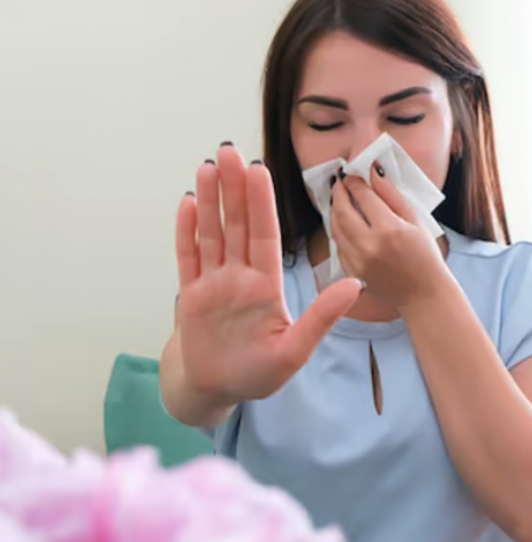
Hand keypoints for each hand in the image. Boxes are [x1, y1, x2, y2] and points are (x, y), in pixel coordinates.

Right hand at [175, 145, 361, 404]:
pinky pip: (187, 256)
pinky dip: (186, 231)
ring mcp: (213, 283)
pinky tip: (188, 203)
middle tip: (230, 151)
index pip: (264, 236)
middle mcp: (239, 277)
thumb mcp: (293, 351)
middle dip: (234, 189)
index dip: (261, 203)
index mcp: (266, 285)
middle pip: (236, 225)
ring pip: (212, 233)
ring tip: (208, 166)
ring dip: (210, 201)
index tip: (260, 171)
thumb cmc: (256, 374)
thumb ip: (320, 318)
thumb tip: (355, 285)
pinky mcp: (189, 294)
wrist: (215, 390)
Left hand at [330, 164, 454, 311]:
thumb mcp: (414, 221)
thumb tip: (373, 172)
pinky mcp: (352, 273)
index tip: (351, 174)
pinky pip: (338, 246)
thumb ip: (391, 195)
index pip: (363, 197)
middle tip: (339, 183)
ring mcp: (357, 261)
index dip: (354, 182)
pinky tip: (344, 223)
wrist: (423, 294)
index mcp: (389, 229)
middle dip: (338, 193)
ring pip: (335, 229)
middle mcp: (369, 245)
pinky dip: (338, 232)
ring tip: (339, 200)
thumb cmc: (425, 256)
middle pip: (342, 212)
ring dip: (334, 211)